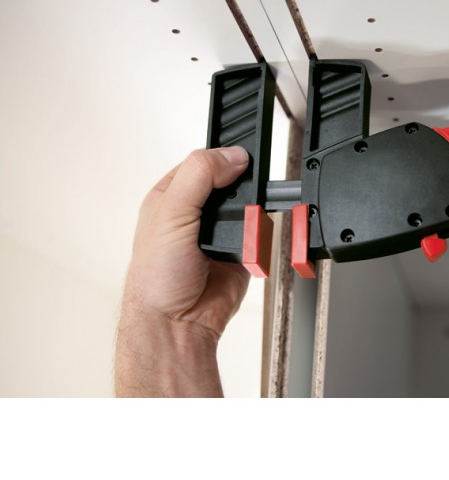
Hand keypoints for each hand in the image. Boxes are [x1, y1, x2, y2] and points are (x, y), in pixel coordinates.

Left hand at [116, 146, 250, 396]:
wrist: (177, 324)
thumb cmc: (156, 278)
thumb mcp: (171, 213)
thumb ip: (199, 176)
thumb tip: (231, 155)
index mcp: (173, 194)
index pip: (204, 162)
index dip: (222, 158)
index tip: (240, 160)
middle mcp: (196, 212)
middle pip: (233, 183)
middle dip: (243, 190)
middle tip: (241, 200)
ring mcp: (219, 231)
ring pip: (250, 208)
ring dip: (252, 217)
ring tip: (245, 227)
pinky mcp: (240, 251)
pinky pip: (261, 235)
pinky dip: (261, 238)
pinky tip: (251, 245)